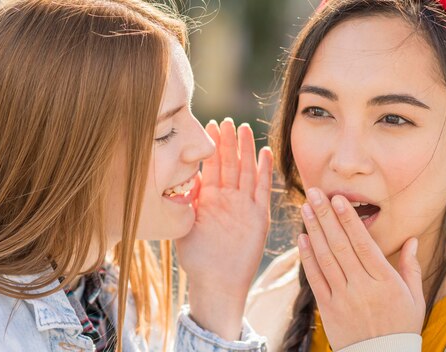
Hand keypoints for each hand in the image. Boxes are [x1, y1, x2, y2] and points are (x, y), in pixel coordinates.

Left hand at [175, 118, 272, 339]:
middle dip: (228, 142)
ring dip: (246, 151)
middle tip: (228, 121)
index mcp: (209, 198)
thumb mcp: (185, 225)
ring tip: (245, 129)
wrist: (216, 281)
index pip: (210, 166)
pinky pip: (262, 190)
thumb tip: (179, 178)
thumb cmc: (197, 258)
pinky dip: (264, 171)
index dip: (211, 147)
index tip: (209, 125)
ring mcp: (244, 206)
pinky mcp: (259, 216)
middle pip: (229, 163)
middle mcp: (227, 198)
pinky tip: (266, 153)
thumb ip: (185, 202)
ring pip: (246, 171)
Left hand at [297, 189, 424, 349]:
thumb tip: (412, 240)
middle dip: (325, 216)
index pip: (363, 243)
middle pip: (340, 245)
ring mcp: (343, 297)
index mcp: (385, 281)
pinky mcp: (328, 308)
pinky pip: (315, 279)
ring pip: (325, 258)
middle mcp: (362, 286)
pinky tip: (302, 238)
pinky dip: (307, 258)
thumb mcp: (415, 298)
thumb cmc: (401, 327)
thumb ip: (410, 267)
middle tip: (314, 193)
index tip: (338, 199)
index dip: (349, 219)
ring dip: (314, 230)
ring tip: (305, 208)